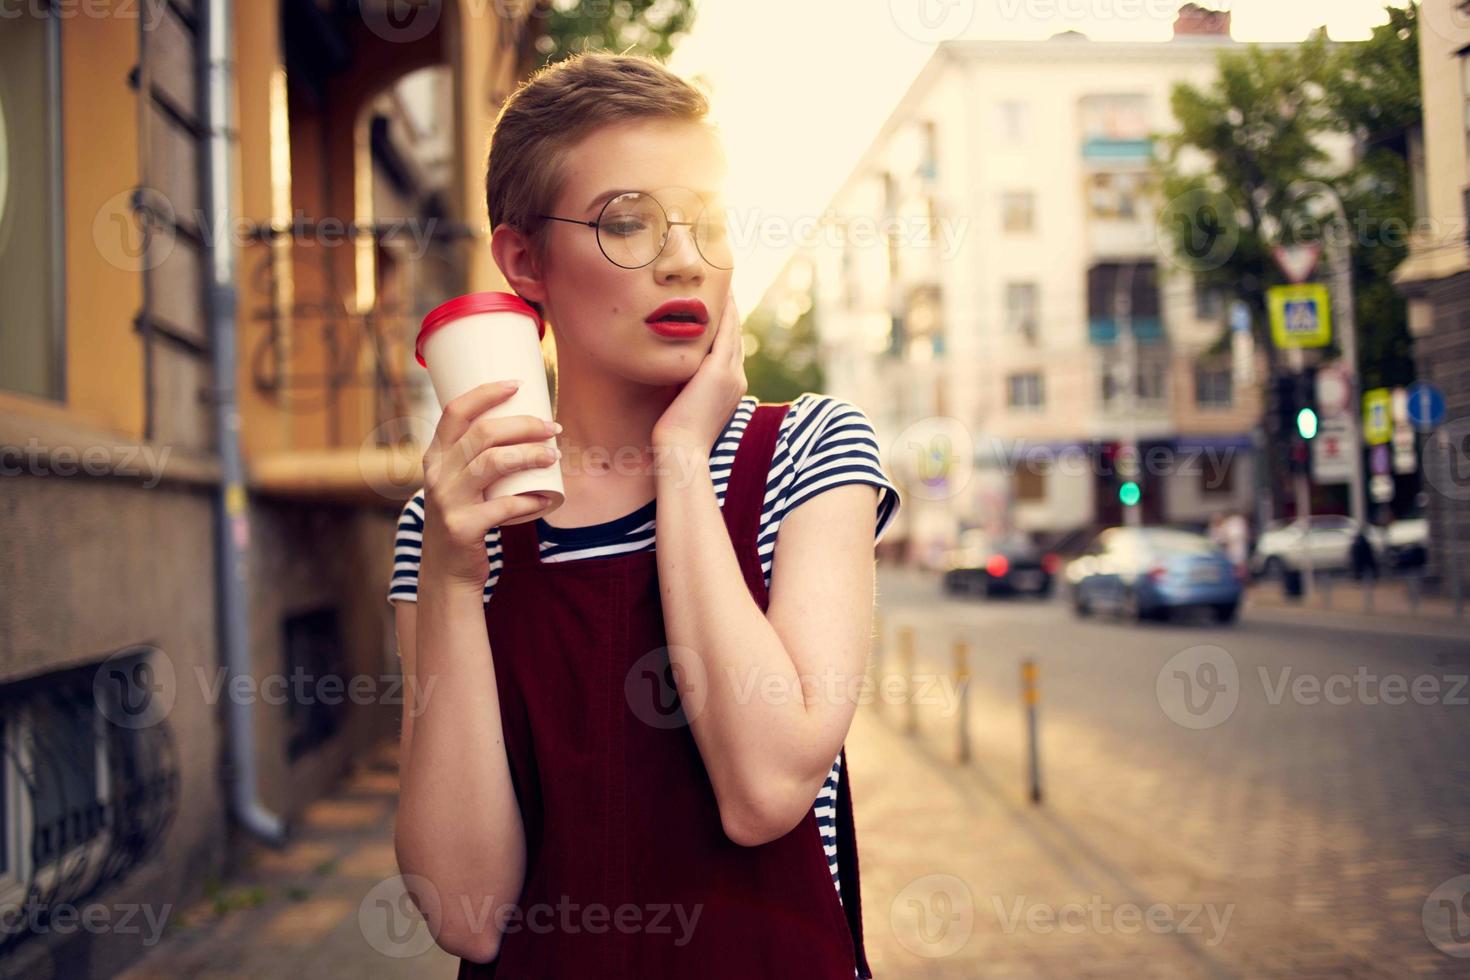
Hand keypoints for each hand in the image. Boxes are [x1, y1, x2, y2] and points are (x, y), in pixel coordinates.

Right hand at [418, 380, 560, 588]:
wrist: (446, 571)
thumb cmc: (463, 518)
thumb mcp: (458, 483)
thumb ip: (477, 458)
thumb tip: (528, 427)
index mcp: (435, 456)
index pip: (455, 411)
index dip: (486, 392)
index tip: (518, 384)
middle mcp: (437, 474)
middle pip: (483, 434)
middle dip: (524, 425)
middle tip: (553, 428)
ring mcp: (447, 501)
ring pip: (493, 463)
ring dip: (530, 454)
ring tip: (554, 455)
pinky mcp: (462, 527)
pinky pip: (503, 506)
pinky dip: (529, 499)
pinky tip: (546, 497)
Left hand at [652, 288, 746, 452]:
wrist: (680, 450)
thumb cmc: (673, 435)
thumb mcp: (682, 404)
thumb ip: (684, 385)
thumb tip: (671, 372)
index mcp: (729, 388)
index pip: (729, 351)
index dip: (726, 329)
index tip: (719, 309)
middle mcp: (737, 379)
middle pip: (735, 337)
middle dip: (731, 313)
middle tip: (725, 286)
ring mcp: (732, 374)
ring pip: (734, 331)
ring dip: (731, 307)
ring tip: (725, 283)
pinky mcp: (720, 370)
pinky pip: (727, 332)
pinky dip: (727, 312)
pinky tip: (724, 293)